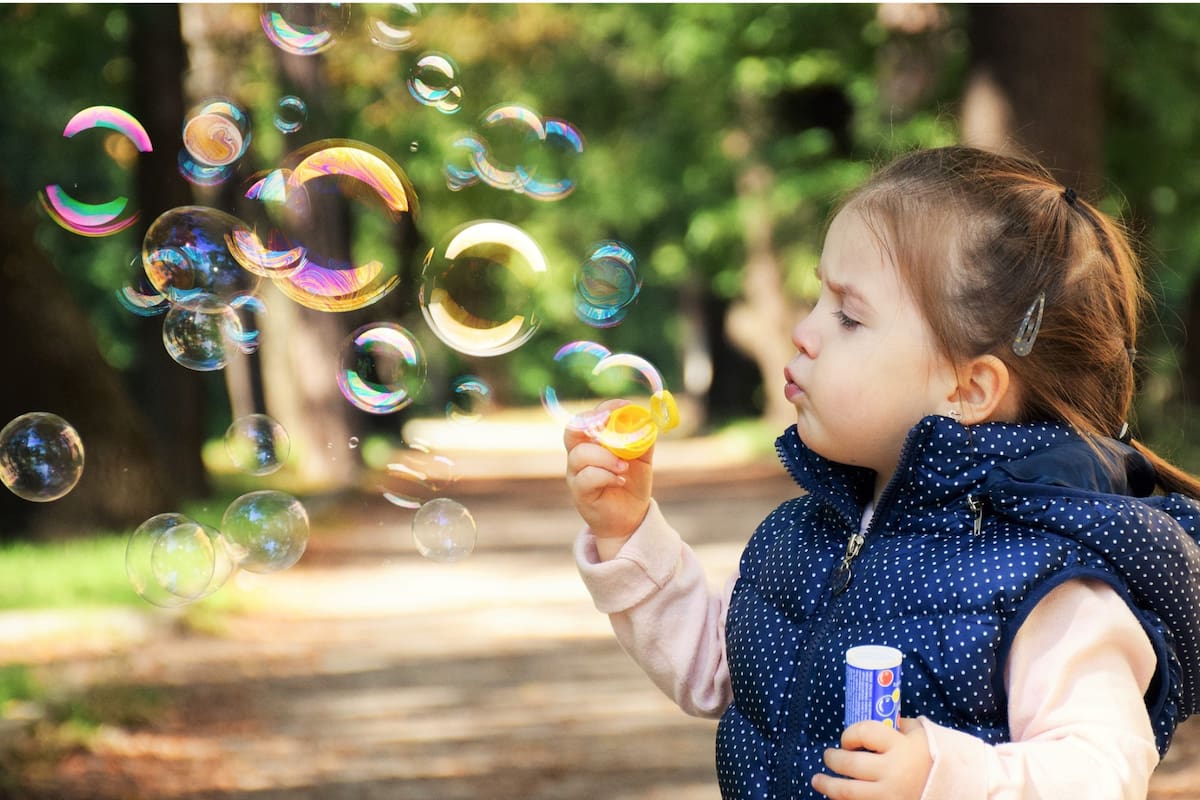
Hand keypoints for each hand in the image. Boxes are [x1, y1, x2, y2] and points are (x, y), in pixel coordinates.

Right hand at [564, 400, 652, 539]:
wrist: (630, 517)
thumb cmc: (632, 483)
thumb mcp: (642, 458)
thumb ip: (643, 438)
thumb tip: (647, 418)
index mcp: (592, 442)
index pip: (588, 418)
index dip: (603, 408)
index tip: (624, 406)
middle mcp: (579, 455)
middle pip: (572, 431)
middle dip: (591, 423)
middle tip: (610, 424)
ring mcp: (576, 474)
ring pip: (580, 455)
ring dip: (605, 456)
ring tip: (624, 466)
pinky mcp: (580, 493)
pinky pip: (586, 477)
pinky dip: (605, 475)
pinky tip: (619, 480)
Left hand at [811, 718, 930, 799]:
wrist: (960, 791)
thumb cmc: (938, 759)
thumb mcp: (923, 734)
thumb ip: (900, 726)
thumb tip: (879, 717)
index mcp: (902, 747)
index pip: (864, 732)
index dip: (849, 734)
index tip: (846, 739)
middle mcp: (893, 772)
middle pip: (850, 764)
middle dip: (833, 759)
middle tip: (828, 756)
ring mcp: (891, 795)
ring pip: (848, 792)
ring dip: (828, 786)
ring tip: (818, 780)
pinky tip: (837, 797)